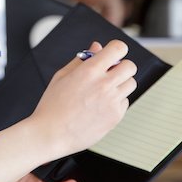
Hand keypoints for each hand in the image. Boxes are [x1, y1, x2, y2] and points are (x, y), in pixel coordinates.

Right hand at [28, 38, 137, 159]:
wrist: (51, 134)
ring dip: (121, 83)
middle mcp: (104, 84)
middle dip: (122, 66)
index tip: (113, 53)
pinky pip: (125, 102)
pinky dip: (117, 101)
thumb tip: (97, 47)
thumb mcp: (62, 76)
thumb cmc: (52, 106)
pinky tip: (100, 106)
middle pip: (130, 66)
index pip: (118, 48)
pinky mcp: (115, 116)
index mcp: (89, 70)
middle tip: (110, 72)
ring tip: (104, 90)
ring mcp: (112, 101)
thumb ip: (82, 59)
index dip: (117, 49)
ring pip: (131, 84)